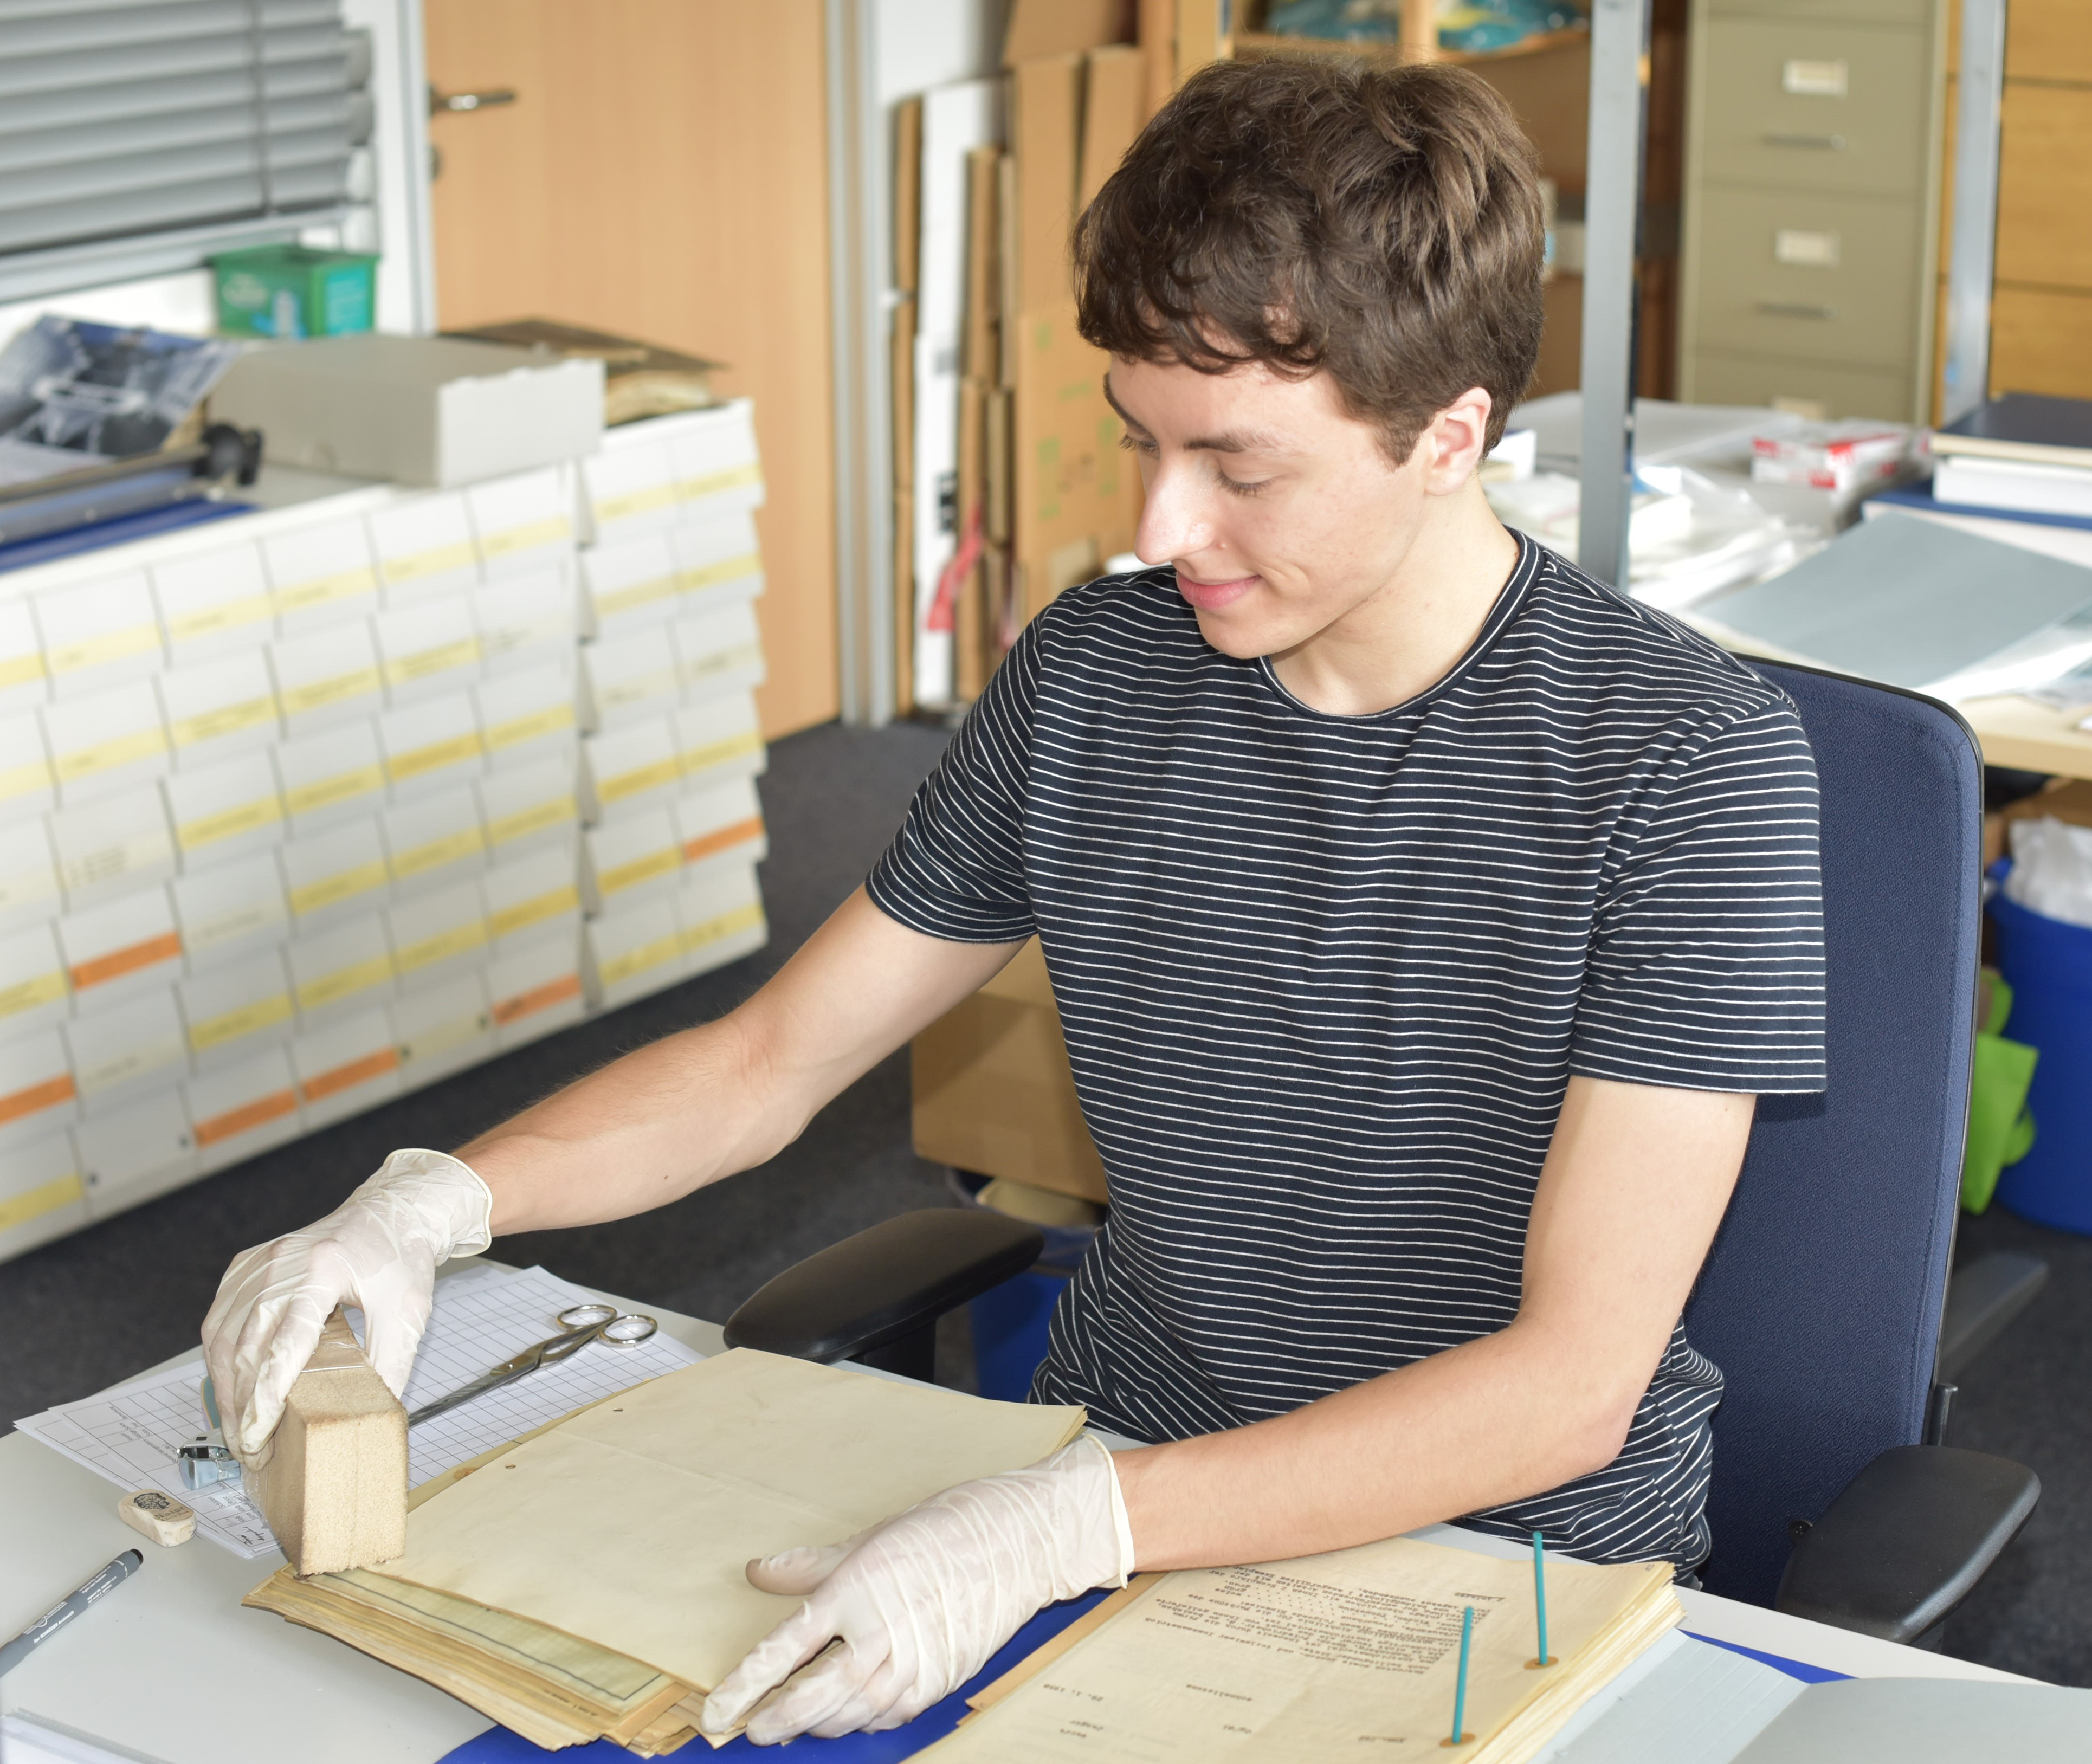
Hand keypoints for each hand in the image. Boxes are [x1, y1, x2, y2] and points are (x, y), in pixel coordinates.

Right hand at [200, 1149, 492, 1464]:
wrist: (392, 1212)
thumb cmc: (401, 1260)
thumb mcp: (409, 1313)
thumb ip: (390, 1364)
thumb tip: (369, 1417)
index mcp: (323, 1271)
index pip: (283, 1347)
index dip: (264, 1400)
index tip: (257, 1440)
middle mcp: (281, 1263)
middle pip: (243, 1348)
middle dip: (240, 1408)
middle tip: (251, 1450)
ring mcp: (260, 1261)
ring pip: (220, 1337)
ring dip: (223, 1389)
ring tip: (238, 1428)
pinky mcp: (248, 1264)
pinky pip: (219, 1318)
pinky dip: (217, 1357)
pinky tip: (229, 1386)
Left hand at [700, 1435, 1134, 1744]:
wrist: (1015, 1544)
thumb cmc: (941, 1532)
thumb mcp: (868, 1540)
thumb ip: (810, 1566)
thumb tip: (761, 1572)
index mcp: (853, 1592)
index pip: (783, 1651)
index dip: (744, 1686)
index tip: (717, 1710)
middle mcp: (878, 1635)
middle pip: (811, 1698)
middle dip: (775, 1720)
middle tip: (751, 1729)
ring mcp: (911, 1666)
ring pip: (847, 1715)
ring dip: (815, 1723)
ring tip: (792, 1722)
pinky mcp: (936, 1684)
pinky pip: (884, 1717)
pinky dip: (858, 1721)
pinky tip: (845, 1714)